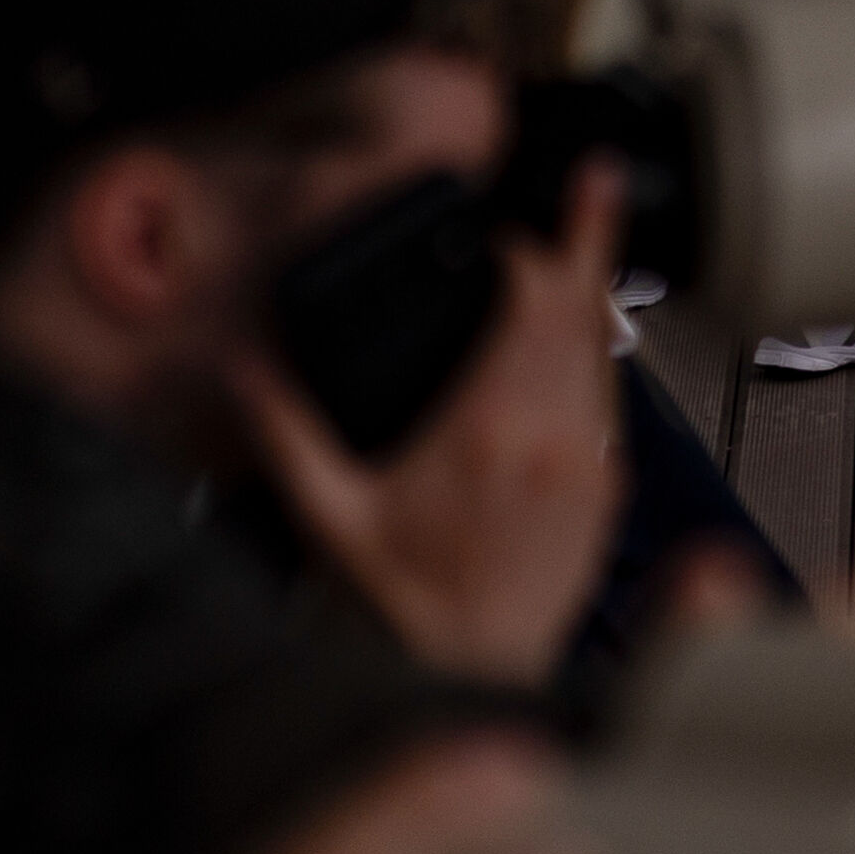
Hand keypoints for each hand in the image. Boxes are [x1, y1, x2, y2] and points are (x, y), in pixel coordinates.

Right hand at [235, 162, 628, 686]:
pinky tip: (583, 341)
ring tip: (597, 236)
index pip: (531, 305)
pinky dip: (599, 357)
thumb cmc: (406, 607)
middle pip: (584, 311)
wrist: (478, 674)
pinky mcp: (605, 490)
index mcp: (491, 428)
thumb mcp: (326, 514)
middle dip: (587, 239)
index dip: (522, 254)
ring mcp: (590, 463)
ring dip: (597, 293)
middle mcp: (556, 438)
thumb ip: (283, 432)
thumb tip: (243, 368)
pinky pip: (611, 403)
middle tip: (596, 179)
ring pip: (606, 352)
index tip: (499, 232)